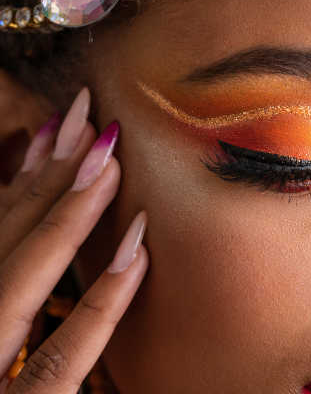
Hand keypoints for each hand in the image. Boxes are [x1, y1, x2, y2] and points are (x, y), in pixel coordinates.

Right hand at [0, 88, 148, 392]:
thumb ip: (11, 280)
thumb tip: (32, 226)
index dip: (28, 171)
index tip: (61, 123)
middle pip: (8, 237)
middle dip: (50, 173)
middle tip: (89, 116)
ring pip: (26, 280)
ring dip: (70, 218)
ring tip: (109, 163)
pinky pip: (65, 354)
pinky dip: (101, 301)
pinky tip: (137, 253)